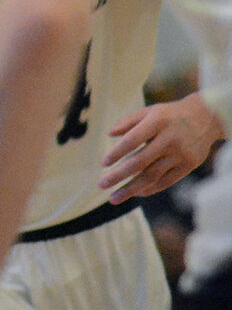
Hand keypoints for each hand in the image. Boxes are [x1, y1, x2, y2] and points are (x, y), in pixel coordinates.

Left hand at [101, 92, 223, 201]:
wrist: (207, 117)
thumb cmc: (170, 115)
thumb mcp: (150, 111)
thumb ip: (129, 121)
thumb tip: (110, 134)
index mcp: (157, 122)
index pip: (132, 140)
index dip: (116, 153)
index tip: (103, 164)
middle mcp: (169, 139)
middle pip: (140, 162)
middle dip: (118, 176)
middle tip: (101, 185)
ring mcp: (180, 154)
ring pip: (152, 176)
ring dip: (131, 189)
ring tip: (114, 198)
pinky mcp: (189, 165)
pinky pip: (166, 181)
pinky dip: (150, 189)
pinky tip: (136, 193)